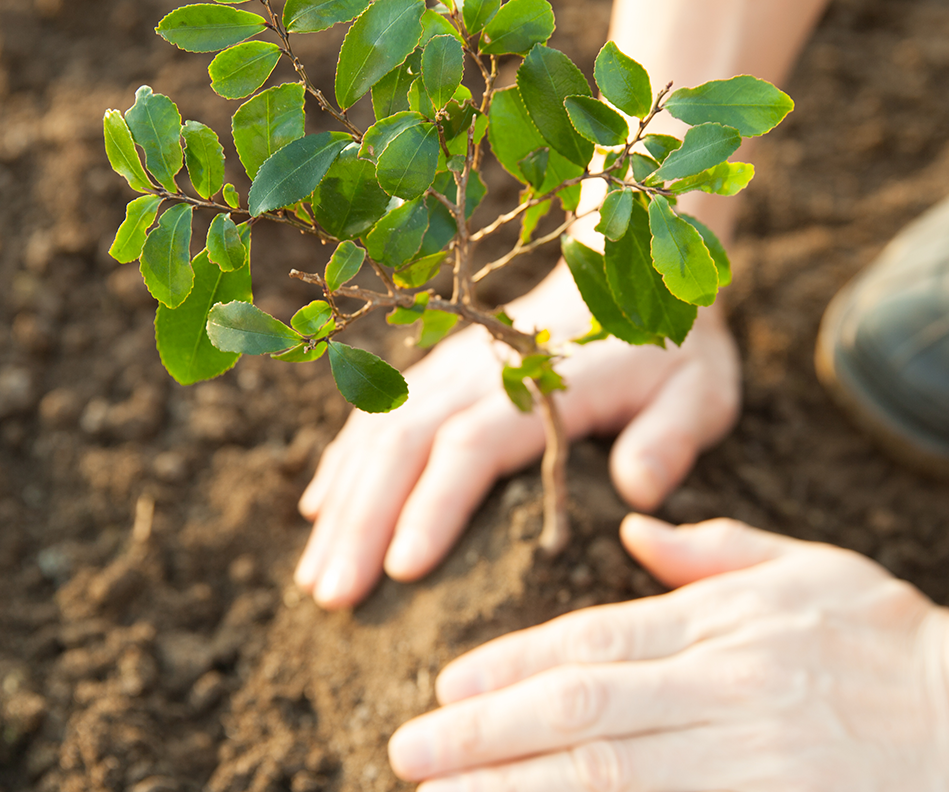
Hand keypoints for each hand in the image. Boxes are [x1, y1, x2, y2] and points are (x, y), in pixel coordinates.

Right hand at [294, 263, 740, 607]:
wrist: (624, 274)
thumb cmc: (665, 349)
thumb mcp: (697, 390)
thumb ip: (671, 437)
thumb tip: (637, 493)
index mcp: (540, 383)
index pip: (471, 446)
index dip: (433, 505)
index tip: (399, 572)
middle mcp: (478, 371)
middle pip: (403, 443)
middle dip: (363, 520)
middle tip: (332, 597)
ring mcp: (449, 367)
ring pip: (377, 431)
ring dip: (343, 503)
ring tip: (313, 576)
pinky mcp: (436, 373)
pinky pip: (375, 415)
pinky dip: (342, 463)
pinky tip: (318, 510)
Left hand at [389, 515, 948, 790]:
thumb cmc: (889, 643)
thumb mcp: (810, 569)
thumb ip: (715, 549)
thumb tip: (635, 531)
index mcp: (722, 625)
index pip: (590, 641)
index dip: (510, 665)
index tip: (447, 684)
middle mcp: (723, 692)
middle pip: (579, 713)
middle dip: (483, 734)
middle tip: (408, 750)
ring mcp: (744, 764)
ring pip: (606, 779)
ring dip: (514, 791)